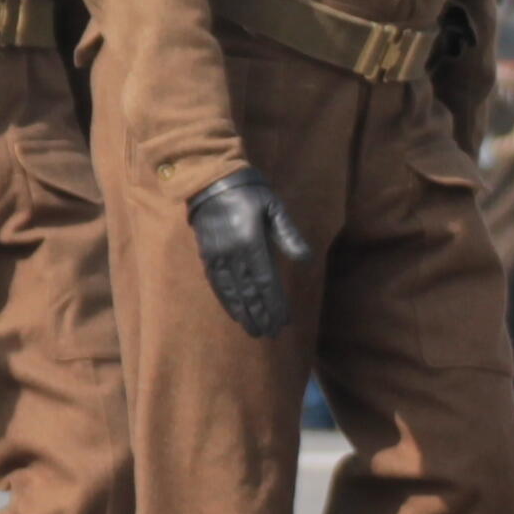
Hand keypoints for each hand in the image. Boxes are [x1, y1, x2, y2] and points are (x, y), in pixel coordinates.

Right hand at [188, 168, 314, 340]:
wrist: (210, 181)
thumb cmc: (249, 192)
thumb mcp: (274, 207)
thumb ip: (288, 234)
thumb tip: (305, 260)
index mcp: (251, 241)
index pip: (265, 281)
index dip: (275, 303)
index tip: (284, 320)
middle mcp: (232, 253)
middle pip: (249, 292)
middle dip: (261, 314)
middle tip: (271, 333)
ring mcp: (217, 256)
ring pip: (232, 292)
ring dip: (244, 313)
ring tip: (254, 330)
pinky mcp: (207, 255)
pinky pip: (217, 284)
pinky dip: (227, 301)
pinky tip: (235, 312)